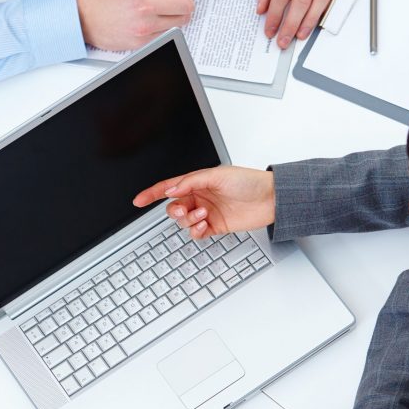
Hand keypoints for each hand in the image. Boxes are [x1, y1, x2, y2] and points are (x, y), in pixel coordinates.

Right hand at [76, 0, 193, 50]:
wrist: (79, 16)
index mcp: (144, 5)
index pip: (185, 4)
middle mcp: (145, 25)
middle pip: (184, 18)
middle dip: (183, 4)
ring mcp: (143, 38)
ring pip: (175, 28)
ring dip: (172, 15)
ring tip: (159, 5)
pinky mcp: (138, 46)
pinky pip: (161, 36)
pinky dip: (161, 25)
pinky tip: (149, 16)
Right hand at [133, 166, 274, 238]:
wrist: (271, 199)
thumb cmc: (248, 182)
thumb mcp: (217, 175)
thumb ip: (191, 182)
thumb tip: (171, 189)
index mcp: (197, 182)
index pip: (169, 187)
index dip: (152, 193)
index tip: (138, 200)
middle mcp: (200, 197)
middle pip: (174, 207)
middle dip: (174, 210)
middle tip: (183, 210)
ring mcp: (207, 212)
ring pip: (184, 221)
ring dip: (189, 220)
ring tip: (203, 216)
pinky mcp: (215, 226)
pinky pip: (196, 232)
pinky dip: (196, 231)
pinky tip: (203, 226)